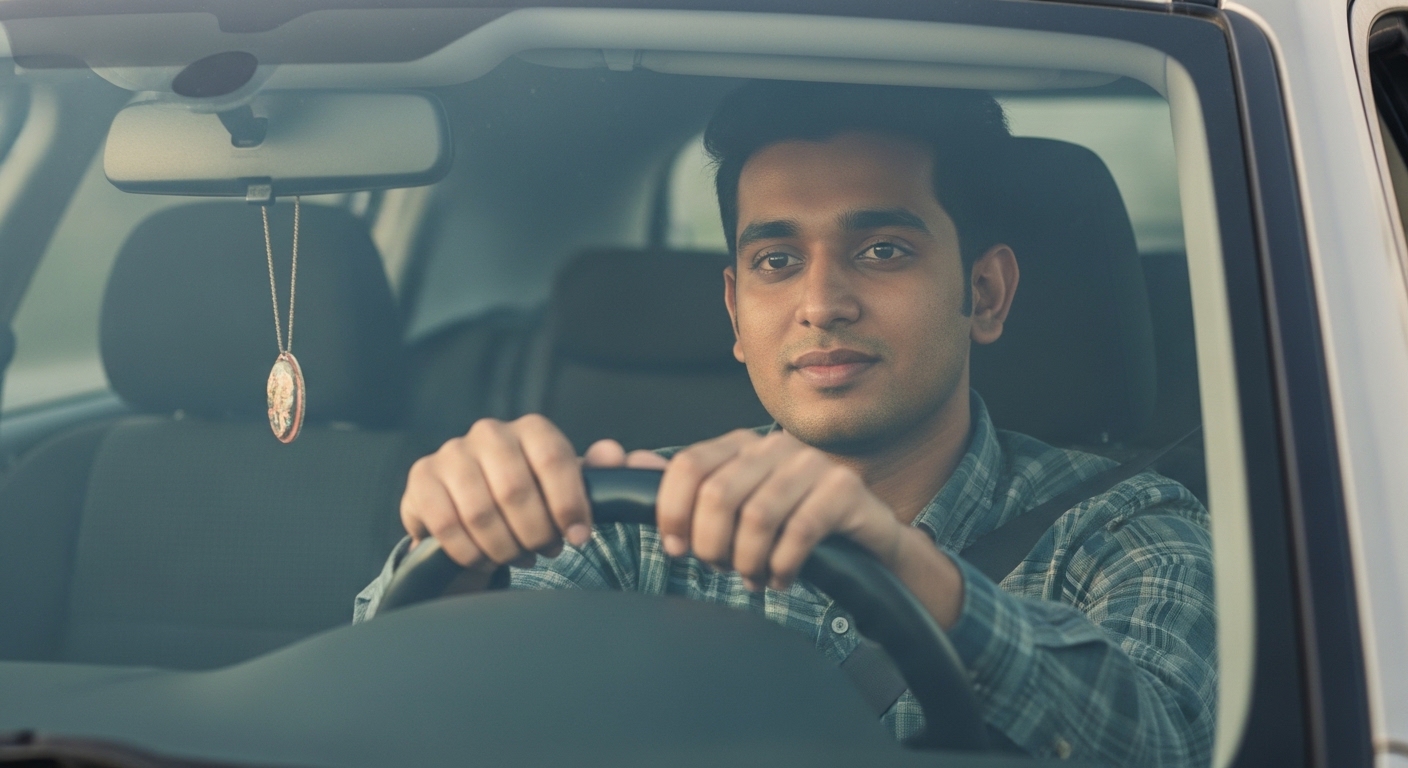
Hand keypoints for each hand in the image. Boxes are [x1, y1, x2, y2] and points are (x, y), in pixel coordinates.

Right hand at [400, 415, 665, 587]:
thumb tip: (620, 455)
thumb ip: (601, 475)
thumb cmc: (532, 500)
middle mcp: (489, 432)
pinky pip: (446, 525)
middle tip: (544, 551)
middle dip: (535, 532)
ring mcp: (451, 454)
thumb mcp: (569, 490)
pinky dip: (470, 551)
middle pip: (516, 490)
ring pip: (481, 511)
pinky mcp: (421, 480)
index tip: (578, 537)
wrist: (472, 512)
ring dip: (504, 546)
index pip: (554, 460)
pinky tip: (483, 555)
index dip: (569, 504)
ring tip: (516, 554)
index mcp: (532, 430)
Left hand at [655, 429, 907, 591]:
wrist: (864, 541)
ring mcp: (811, 462)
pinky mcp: (844, 488)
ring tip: (751, 577)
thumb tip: (627, 459)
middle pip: (718, 494)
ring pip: (757, 517)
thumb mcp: (735, 507)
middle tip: (720, 569)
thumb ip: (684, 488)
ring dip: (747, 561)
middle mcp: (774, 445)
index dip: (672, 513)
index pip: (687, 466)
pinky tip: (780, 579)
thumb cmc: (790, 525)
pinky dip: (782, 566)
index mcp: (740, 444)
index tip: (676, 549)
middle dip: (711, 545)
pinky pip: (799, 531)